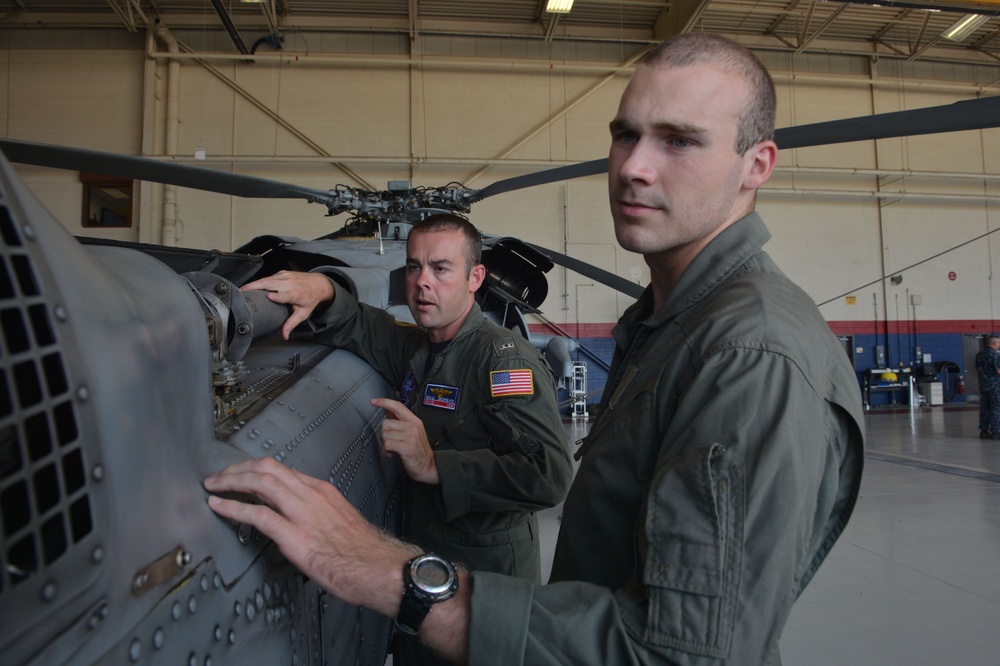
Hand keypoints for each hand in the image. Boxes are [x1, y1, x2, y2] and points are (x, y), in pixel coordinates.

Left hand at [204, 457, 416, 612]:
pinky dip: (234, 507)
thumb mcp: (340, 519)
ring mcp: (302, 514)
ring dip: (232, 481)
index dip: (256, 470)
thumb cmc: (363, 550)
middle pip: (268, 468)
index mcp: (323, 491)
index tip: (242, 474)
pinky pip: (257, 514)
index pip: (283, 470)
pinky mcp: (294, 535)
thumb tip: (297, 516)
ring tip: (214, 486)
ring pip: (261, 482)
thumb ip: (317, 512)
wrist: (378, 567)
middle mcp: (311, 496)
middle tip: (220, 476)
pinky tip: (219, 506)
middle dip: (238, 468)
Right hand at [241, 271, 335, 338]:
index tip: (268, 297)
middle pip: (269, 283)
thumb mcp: (303, 313)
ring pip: (266, 279)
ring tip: (242, 290)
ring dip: (254, 284)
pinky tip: (252, 286)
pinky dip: (259, 281)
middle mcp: (289, 283)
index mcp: (294, 293)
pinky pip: (268, 277)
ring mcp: (284, 276)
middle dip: (255, 287)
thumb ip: (292, 324)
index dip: (275, 296)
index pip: (283, 294)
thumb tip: (285, 335)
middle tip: (242, 292)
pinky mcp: (281, 273)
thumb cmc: (311, 298)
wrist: (319, 284)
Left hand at [373, 397, 439, 484]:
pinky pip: (387, 444)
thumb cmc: (418, 450)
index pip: (398, 406)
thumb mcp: (411, 431)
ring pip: (385, 435)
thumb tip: (388, 409)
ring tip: (395, 449)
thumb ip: (399, 420)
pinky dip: (387, 451)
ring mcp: (410, 436)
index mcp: (414, 421)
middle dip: (385, 434)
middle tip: (393, 442)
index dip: (384, 402)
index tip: (374, 401)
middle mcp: (413, 426)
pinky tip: (394, 454)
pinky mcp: (407, 447)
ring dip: (386, 444)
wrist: (428, 466)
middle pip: (385, 423)